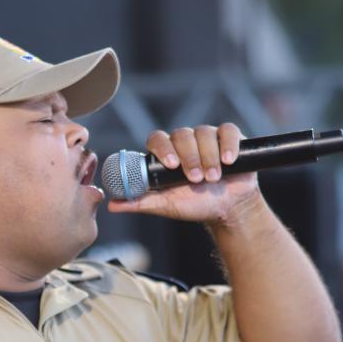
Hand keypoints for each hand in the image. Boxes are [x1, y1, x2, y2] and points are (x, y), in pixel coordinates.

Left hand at [107, 123, 260, 224]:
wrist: (226, 210)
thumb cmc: (195, 205)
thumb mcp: (166, 205)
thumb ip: (140, 203)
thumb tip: (112, 205)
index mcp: (168, 153)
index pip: (158, 139)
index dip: (163, 147)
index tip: (171, 164)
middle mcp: (186, 142)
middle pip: (182, 135)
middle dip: (189, 157)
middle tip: (195, 178)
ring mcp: (208, 138)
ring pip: (204, 134)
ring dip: (208, 157)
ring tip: (213, 178)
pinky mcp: (230, 139)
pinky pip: (228, 132)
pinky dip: (228, 145)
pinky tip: (228, 161)